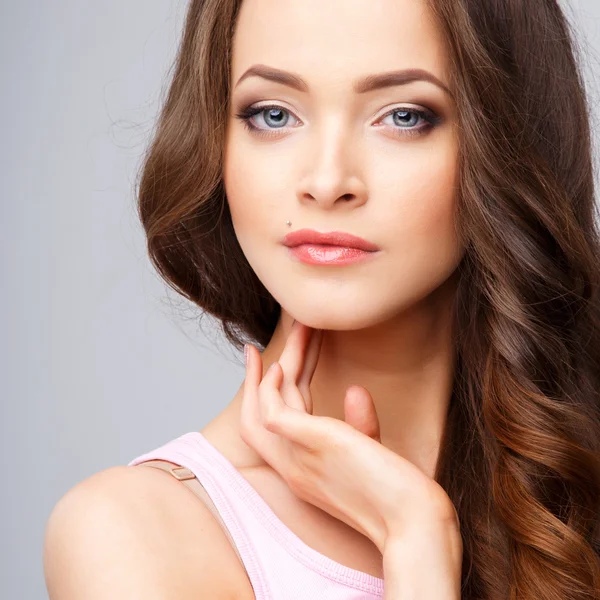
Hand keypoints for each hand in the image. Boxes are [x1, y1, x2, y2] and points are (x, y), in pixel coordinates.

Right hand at [240, 320, 460, 553]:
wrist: (414, 523)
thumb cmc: (397, 493)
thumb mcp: (369, 455)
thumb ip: (359, 424)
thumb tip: (354, 389)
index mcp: (303, 470)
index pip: (271, 430)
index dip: (263, 397)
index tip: (265, 366)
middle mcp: (293, 466)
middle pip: (260, 414)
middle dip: (258, 377)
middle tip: (259, 345)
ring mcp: (298, 457)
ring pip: (266, 403)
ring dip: (277, 362)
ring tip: (297, 328)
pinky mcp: (311, 442)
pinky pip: (272, 411)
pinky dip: (268, 387)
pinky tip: (278, 365)